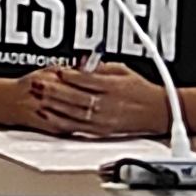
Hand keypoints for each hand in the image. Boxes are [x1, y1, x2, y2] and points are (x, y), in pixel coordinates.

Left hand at [22, 62, 170, 138]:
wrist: (158, 112)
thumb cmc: (140, 90)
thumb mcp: (121, 70)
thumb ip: (99, 67)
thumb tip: (79, 64)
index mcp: (113, 87)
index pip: (86, 80)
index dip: (68, 75)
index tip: (57, 69)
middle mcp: (108, 105)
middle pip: (75, 97)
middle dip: (53, 90)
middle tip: (38, 83)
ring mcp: (104, 120)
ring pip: (73, 113)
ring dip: (53, 105)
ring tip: (38, 97)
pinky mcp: (101, 131)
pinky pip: (76, 127)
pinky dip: (60, 121)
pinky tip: (48, 116)